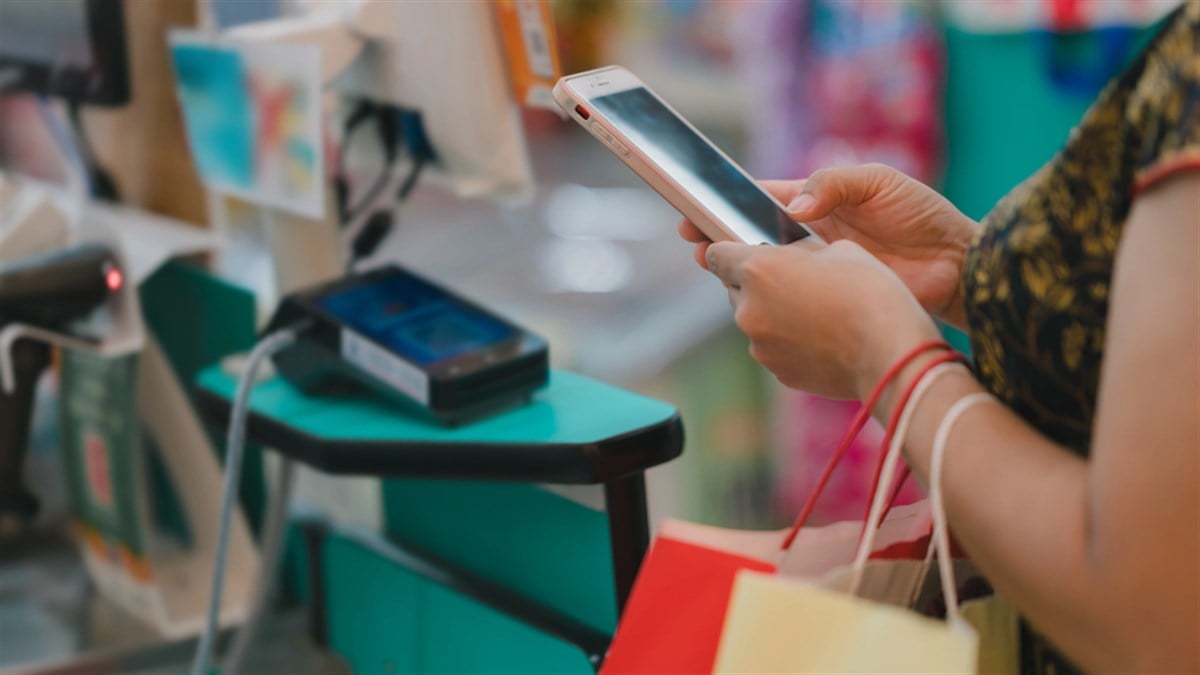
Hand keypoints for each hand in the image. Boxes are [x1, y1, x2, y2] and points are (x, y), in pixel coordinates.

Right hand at [679, 164, 977, 328]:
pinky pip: (791, 302)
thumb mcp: (879, 182)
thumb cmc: (922, 216)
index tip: (697, 212)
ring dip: (742, 275)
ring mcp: (817, 272)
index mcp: (816, 203)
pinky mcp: (828, 302)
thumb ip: (833, 184)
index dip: (727, 205)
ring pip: (767, 274)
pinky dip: (771, 302)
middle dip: (723, 242)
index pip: (761, 201)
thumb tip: (794, 209)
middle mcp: (809, 237)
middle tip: (696, 247)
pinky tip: (756, 303)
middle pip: (754, 240)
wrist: (958, 265)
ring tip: (719, 275)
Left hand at [705, 238, 940, 399]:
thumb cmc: (870, 292)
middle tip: (793, 279)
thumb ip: (799, 251)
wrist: (891, 352)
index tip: (744, 251)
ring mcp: (760, 345)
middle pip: (736, 289)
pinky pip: (775, 348)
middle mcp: (749, 309)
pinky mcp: (778, 372)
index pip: (717, 254)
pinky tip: (823, 336)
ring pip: (755, 321)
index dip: (730, 250)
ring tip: (815, 310)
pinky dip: (790, 341)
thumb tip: (790, 257)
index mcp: (758, 270)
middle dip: (757, 282)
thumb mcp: (837, 249)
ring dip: (774, 313)